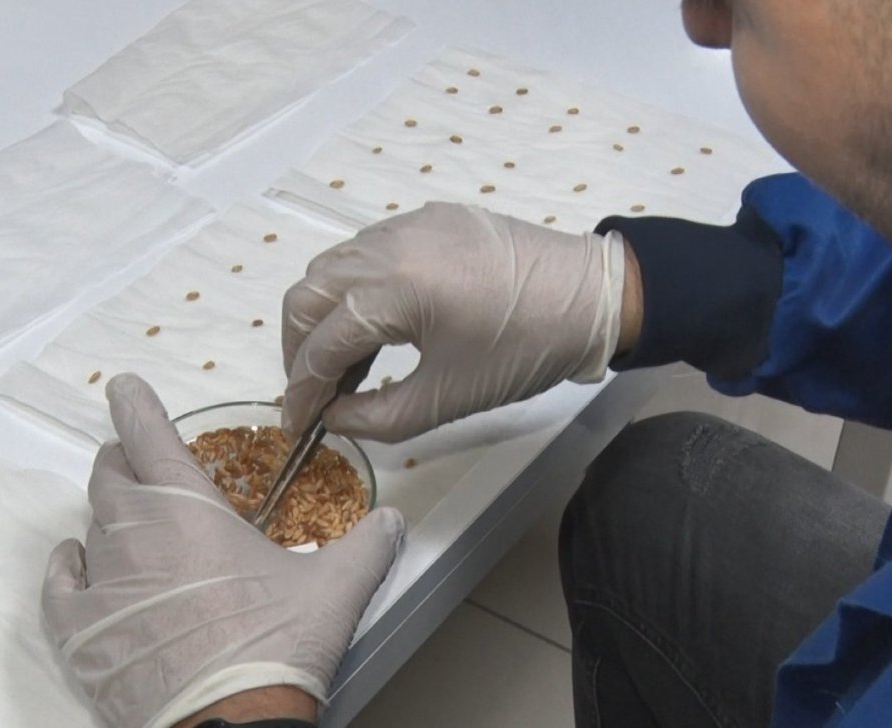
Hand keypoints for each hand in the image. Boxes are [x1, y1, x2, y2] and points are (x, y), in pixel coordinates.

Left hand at [41, 374, 403, 727]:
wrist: (229, 723)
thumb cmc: (277, 648)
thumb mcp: (336, 588)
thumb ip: (368, 545)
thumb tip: (394, 521)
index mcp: (188, 508)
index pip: (147, 433)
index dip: (134, 404)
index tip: (122, 387)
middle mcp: (135, 532)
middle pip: (110, 475)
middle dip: (125, 464)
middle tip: (145, 471)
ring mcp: (101, 581)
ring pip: (91, 526)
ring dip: (110, 520)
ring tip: (135, 531)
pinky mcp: (80, 630)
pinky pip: (58, 582)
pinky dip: (67, 566)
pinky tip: (75, 563)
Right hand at [282, 202, 628, 441]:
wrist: (593, 297)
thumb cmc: (523, 351)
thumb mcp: (447, 399)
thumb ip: (377, 416)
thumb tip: (335, 417)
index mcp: (389, 289)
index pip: (319, 344)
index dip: (301, 392)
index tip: (299, 426)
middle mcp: (386, 245)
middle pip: (308, 295)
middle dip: (299, 349)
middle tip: (312, 394)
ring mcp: (406, 225)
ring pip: (332, 268)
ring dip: (323, 316)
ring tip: (344, 365)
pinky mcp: (429, 218)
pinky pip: (367, 251)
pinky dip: (354, 289)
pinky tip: (377, 325)